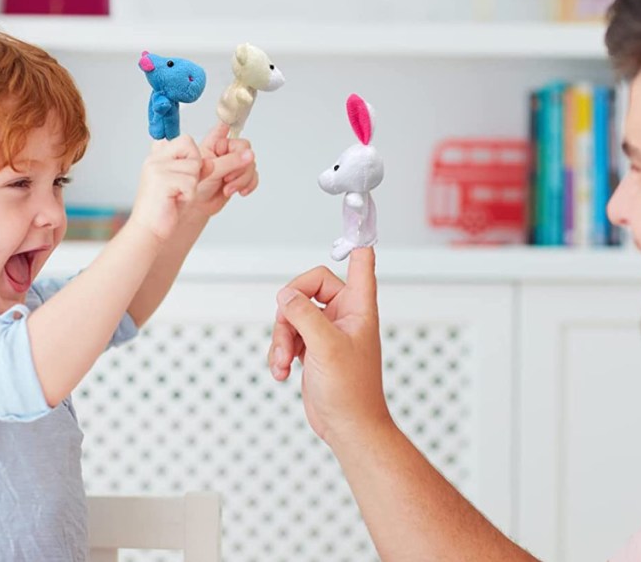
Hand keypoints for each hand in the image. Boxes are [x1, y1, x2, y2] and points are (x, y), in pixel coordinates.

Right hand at [128, 135, 201, 242]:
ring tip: (176, 196)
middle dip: (194, 171)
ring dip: (191, 186)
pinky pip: (190, 183)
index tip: (186, 176)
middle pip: (192, 150)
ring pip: (194, 168)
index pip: (186, 141)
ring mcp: (157, 168)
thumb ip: (196, 171)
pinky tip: (175, 201)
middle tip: (180, 188)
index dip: (194, 157)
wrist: (148, 230)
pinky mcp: (162, 180)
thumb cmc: (165, 210)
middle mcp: (156, 159)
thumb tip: (211, 162)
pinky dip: (188, 195)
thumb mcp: (184, 185)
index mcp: (158, 158)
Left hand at [192, 123, 258, 216]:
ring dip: (243, 180)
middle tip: (227, 178)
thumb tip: (249, 154)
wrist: (197, 207)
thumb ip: (231, 161)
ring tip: (229, 188)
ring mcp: (234, 164)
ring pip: (251, 165)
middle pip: (245, 150)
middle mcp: (225, 151)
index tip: (236, 124)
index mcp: (214, 143)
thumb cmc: (195, 187)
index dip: (232, 124)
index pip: (227, 128)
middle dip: (240, 167)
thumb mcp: (212, 171)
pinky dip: (249, 185)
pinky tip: (240, 191)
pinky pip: (254, 176)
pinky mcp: (240, 176)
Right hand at [268, 248, 390, 446]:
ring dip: (280, 338)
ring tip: (283, 362)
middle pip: (308, 287)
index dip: (357, 240)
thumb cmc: (351, 391)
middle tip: (288, 333)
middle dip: (289, 311)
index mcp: (358, 307)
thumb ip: (304, 314)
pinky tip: (282, 372)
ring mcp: (327, 332)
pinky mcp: (312, 350)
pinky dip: (280, 352)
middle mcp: (344, 315)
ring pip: (292, 314)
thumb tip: (285, 294)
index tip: (357, 212)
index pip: (360, 263)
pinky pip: (288, 336)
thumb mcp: (325, 346)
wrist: (348, 428)